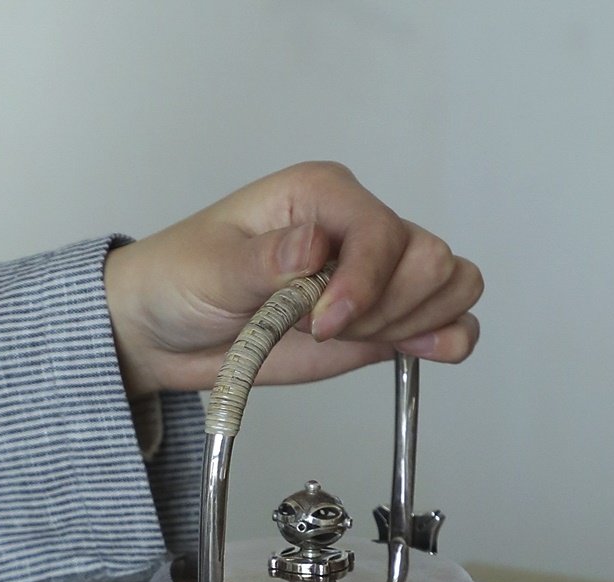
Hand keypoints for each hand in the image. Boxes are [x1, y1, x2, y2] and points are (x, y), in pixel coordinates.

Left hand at [104, 162, 482, 398]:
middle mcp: (357, 230)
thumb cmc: (180, 281)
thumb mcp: (210, 269)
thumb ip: (265, 261)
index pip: (382, 231)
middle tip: (326, 330)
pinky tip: (419, 351)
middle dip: (387, 307)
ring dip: (412, 322)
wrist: (165, 332)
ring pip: (449, 284)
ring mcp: (373, 277)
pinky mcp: (378, 321)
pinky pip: (444, 320)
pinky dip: (446, 337)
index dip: (364, 283)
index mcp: (323, 197)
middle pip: (430, 258)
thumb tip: (314, 245)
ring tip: (351, 338)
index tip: (321, 324)